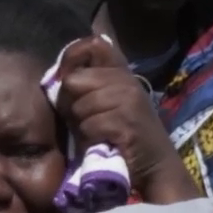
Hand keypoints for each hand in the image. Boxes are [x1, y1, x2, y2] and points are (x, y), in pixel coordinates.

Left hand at [52, 38, 190, 200]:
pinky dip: (90, 140)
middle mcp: (126, 81)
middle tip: (86, 120)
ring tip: (98, 134)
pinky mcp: (126, 122)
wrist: (155, 167)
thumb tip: (57, 77)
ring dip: (81, 126)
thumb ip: (88, 86)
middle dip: (70, 104)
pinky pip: (89, 127)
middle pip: (73, 81)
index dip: (73, 57)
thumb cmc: (124, 136)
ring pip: (78, 107)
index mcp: (121, 73)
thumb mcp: (107, 103)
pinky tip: (105, 144)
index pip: (94, 45)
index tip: (67, 76)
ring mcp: (128, 100)